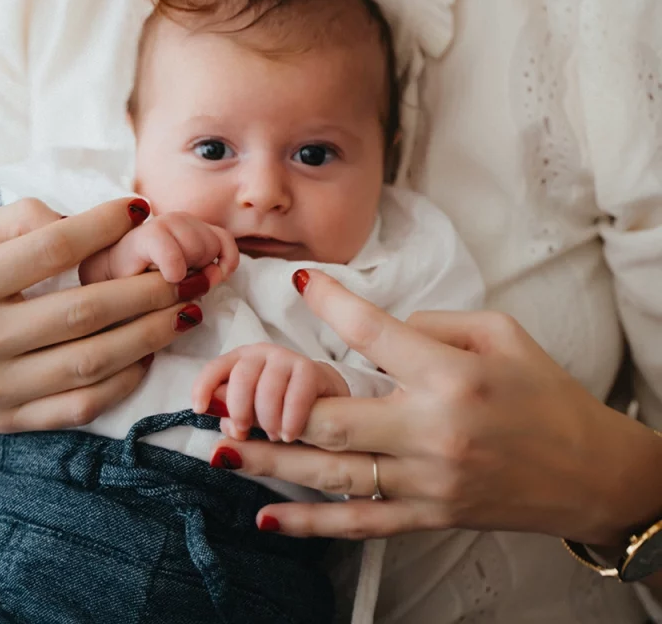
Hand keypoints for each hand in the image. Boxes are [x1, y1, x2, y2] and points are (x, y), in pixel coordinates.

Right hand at [0, 197, 216, 434]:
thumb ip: (14, 220)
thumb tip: (80, 219)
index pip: (50, 248)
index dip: (104, 226)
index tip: (141, 209)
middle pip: (83, 311)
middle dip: (148, 287)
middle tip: (188, 269)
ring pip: (91, 362)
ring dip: (150, 334)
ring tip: (187, 309)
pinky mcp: (6, 424)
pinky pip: (79, 407)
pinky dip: (123, 381)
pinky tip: (149, 354)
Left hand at [192, 343, 348, 443]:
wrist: (322, 400)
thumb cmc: (278, 410)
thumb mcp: (252, 419)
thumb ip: (235, 424)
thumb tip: (223, 434)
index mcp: (240, 362)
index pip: (215, 369)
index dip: (204, 386)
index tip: (200, 410)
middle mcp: (261, 353)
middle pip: (241, 377)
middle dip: (240, 410)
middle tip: (246, 433)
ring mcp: (286, 358)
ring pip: (268, 387)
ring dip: (267, 419)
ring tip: (274, 435)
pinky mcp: (311, 369)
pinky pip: (296, 394)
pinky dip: (290, 419)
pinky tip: (289, 434)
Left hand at [210, 271, 661, 545]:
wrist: (587, 470)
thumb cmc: (543, 392)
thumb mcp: (501, 333)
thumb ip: (434, 324)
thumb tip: (378, 328)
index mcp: (452, 376)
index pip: (373, 333)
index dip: (330, 304)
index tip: (299, 282)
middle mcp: (433, 432)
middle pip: (334, 420)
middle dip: (272, 405)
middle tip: (224, 392)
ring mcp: (427, 482)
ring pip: (334, 475)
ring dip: (271, 463)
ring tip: (221, 448)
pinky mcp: (428, 516)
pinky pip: (359, 524)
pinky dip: (310, 525)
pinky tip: (267, 519)